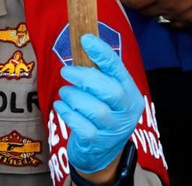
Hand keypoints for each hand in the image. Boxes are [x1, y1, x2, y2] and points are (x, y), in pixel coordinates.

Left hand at [54, 34, 144, 174]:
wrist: (103, 152)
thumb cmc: (103, 112)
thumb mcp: (107, 93)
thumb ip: (98, 73)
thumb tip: (82, 42)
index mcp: (130, 91)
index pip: (118, 69)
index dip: (102, 52)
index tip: (85, 39)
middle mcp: (126, 111)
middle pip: (109, 90)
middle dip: (84, 77)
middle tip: (66, 72)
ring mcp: (114, 129)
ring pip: (95, 110)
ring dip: (74, 97)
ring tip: (65, 93)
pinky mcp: (98, 142)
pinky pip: (82, 126)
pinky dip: (68, 113)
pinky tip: (61, 106)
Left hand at [119, 0, 191, 22]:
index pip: (135, 2)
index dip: (126, 0)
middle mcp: (170, 6)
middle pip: (146, 12)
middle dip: (140, 6)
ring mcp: (183, 15)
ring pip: (161, 19)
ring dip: (155, 12)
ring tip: (155, 3)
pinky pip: (176, 23)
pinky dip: (170, 17)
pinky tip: (172, 9)